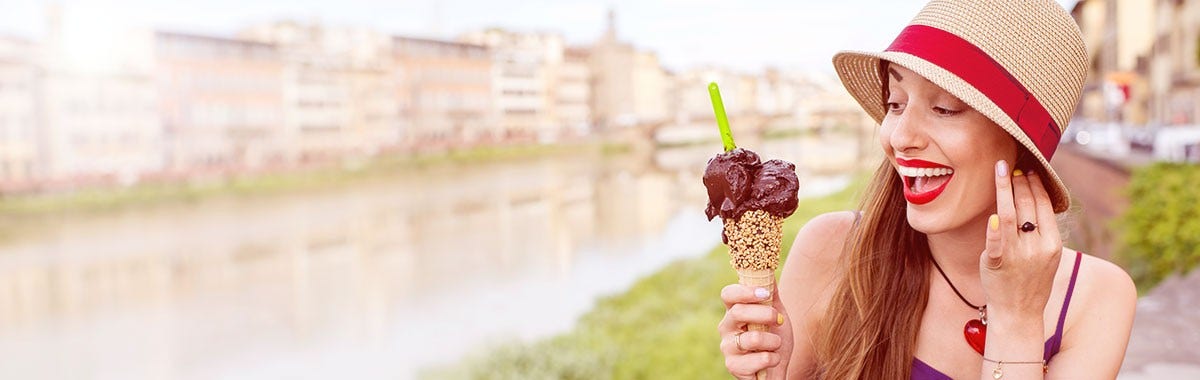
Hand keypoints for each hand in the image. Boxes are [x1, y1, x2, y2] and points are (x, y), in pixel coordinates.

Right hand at [719, 283, 793, 379]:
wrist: (777, 370)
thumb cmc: (774, 341)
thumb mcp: (777, 314)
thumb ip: (771, 294)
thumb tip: (768, 268)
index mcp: (734, 311)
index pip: (728, 294)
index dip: (745, 291)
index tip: (764, 294)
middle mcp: (726, 328)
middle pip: (738, 312)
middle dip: (764, 314)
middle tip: (778, 320)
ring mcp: (728, 348)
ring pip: (752, 338)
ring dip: (773, 342)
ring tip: (776, 346)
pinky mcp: (733, 367)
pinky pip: (758, 360)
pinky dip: (772, 359)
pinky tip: (772, 360)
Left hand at [980, 160, 1062, 320]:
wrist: (1019, 313)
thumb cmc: (1030, 282)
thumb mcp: (1045, 256)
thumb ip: (1041, 231)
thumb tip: (1035, 201)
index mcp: (1052, 243)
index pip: (1044, 206)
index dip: (1036, 185)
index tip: (1030, 170)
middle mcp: (1038, 246)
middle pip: (1028, 206)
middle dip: (1020, 182)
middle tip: (1012, 165)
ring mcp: (1019, 255)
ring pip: (1011, 215)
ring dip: (1006, 190)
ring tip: (1001, 171)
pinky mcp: (999, 263)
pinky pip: (997, 243)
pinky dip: (995, 228)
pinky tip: (993, 214)